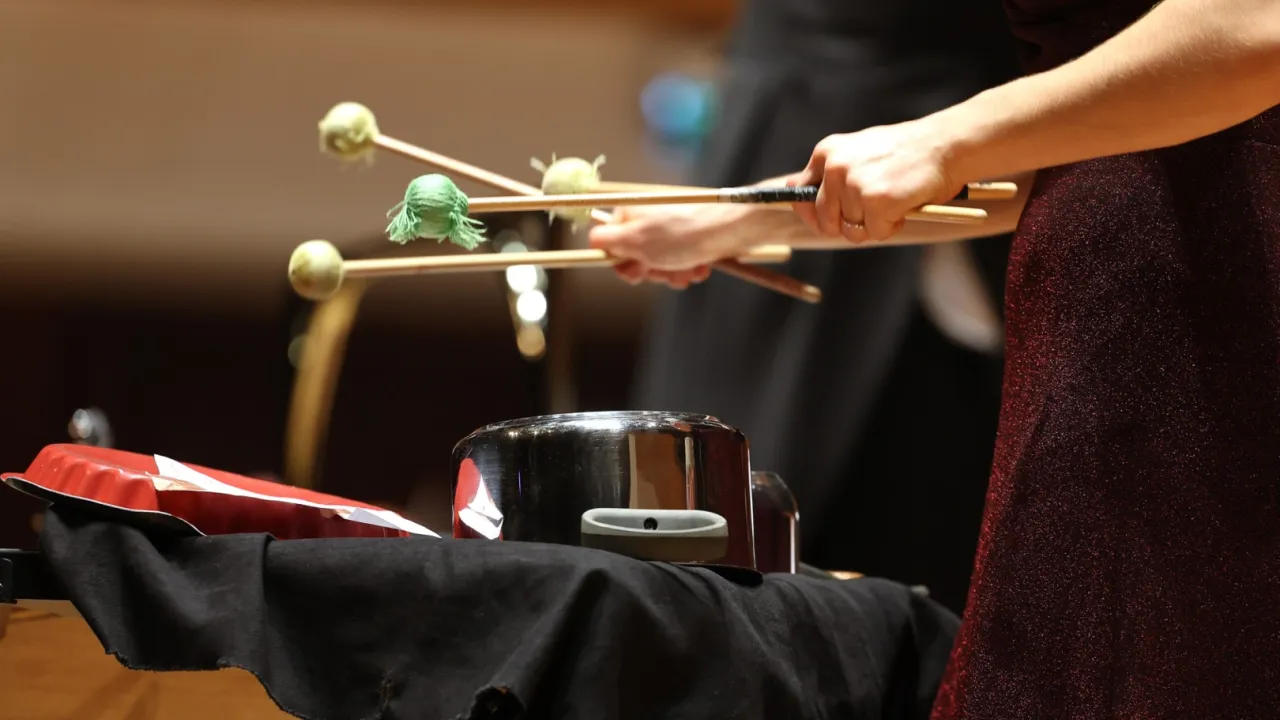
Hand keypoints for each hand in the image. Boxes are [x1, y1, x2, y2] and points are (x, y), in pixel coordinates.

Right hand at [588, 203, 752, 288]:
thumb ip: (606, 240)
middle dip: (652, 271)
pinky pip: (679, 262)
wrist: (729, 229)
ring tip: (687, 270)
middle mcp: (647, 219)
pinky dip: (688, 269)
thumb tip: (591, 240)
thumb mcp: (634, 238)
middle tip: (666, 269)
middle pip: (636, 258)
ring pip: (659, 264)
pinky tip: (699, 268)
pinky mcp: (689, 238)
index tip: (638, 271)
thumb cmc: (681, 234)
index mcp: (629, 213)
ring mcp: (669, 229)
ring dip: (672, 273)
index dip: (623, 264)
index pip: (610, 245)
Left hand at [793, 120, 963, 243]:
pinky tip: (905, 205)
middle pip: (826, 220)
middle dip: (848, 224)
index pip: (801, 193)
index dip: (813, 213)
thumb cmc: (906, 151)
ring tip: (894, 200)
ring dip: (875, 224)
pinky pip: (877, 233)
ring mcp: (855, 185)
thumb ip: (829, 172)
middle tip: (874, 211)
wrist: (945, 144)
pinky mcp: (876, 202)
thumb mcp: (858, 151)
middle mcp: (835, 167)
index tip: (828, 220)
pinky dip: (893, 226)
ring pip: (852, 230)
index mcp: (827, 152)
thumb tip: (792, 190)